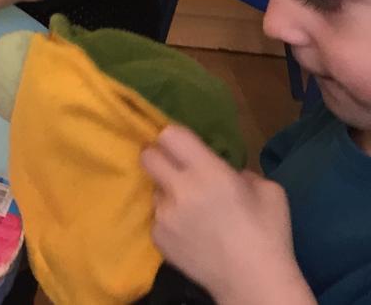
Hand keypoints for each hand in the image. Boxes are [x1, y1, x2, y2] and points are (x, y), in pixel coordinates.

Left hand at [142, 126, 314, 304]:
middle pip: (147, 156)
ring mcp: (164, 214)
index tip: (182, 146)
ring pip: (154, 189)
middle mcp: (179, 189)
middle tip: (175, 169)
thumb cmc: (269, 234)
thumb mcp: (268, 190)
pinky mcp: (157, 236)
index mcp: (209, 172)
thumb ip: (240, 171)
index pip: (169, 135)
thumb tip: (224, 170)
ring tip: (191, 210)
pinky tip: (190, 232)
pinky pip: (157, 216)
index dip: (174, 137)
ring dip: (167, 192)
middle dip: (159, 158)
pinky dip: (169, 219)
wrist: (253, 282)